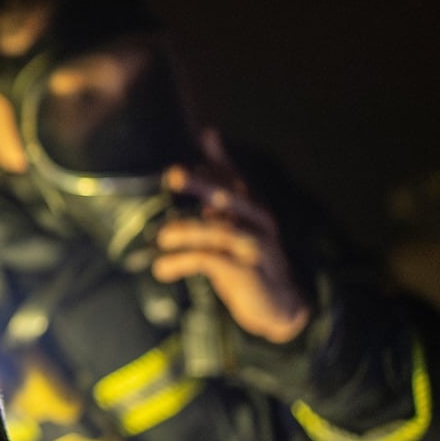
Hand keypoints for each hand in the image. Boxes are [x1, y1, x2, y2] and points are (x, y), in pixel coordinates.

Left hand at [152, 130, 309, 343]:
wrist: (278, 305)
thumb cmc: (248, 258)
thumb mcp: (233, 223)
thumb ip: (219, 189)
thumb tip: (205, 144)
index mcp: (251, 207)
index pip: (233, 177)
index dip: (217, 159)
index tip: (204, 135)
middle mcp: (257, 221)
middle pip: (230, 196)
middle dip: (202, 183)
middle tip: (173, 174)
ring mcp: (253, 246)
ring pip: (218, 231)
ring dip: (186, 232)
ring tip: (161, 239)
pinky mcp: (246, 272)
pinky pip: (210, 262)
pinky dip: (182, 263)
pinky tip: (162, 270)